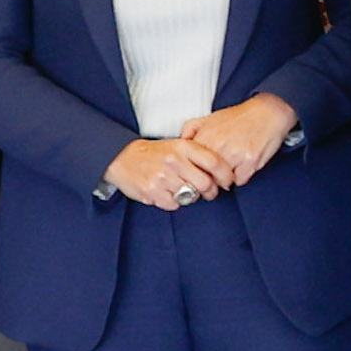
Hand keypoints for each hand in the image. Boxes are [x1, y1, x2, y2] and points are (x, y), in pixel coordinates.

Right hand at [110, 134, 241, 209]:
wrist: (122, 157)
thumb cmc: (155, 153)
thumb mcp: (178, 146)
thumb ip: (198, 155)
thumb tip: (223, 172)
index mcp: (183, 147)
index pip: (214, 162)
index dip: (225, 175)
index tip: (227, 181)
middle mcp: (174, 161)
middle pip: (206, 184)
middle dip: (210, 191)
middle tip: (207, 191)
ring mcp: (162, 177)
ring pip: (190, 196)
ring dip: (190, 196)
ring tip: (181, 189)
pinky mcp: (152, 191)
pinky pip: (174, 205)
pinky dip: (173, 202)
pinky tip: (167, 192)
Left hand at [179, 94, 298, 187]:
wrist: (267, 112)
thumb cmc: (239, 117)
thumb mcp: (210, 117)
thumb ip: (191, 129)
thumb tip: (180, 142)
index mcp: (206, 137)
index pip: (191, 165)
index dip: (195, 171)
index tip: (200, 172)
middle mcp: (219, 146)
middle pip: (206, 176)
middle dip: (210, 178)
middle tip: (216, 174)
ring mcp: (235, 154)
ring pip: (223, 181)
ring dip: (226, 179)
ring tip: (231, 167)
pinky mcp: (251, 161)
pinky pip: (240, 181)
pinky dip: (242, 177)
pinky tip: (244, 166)